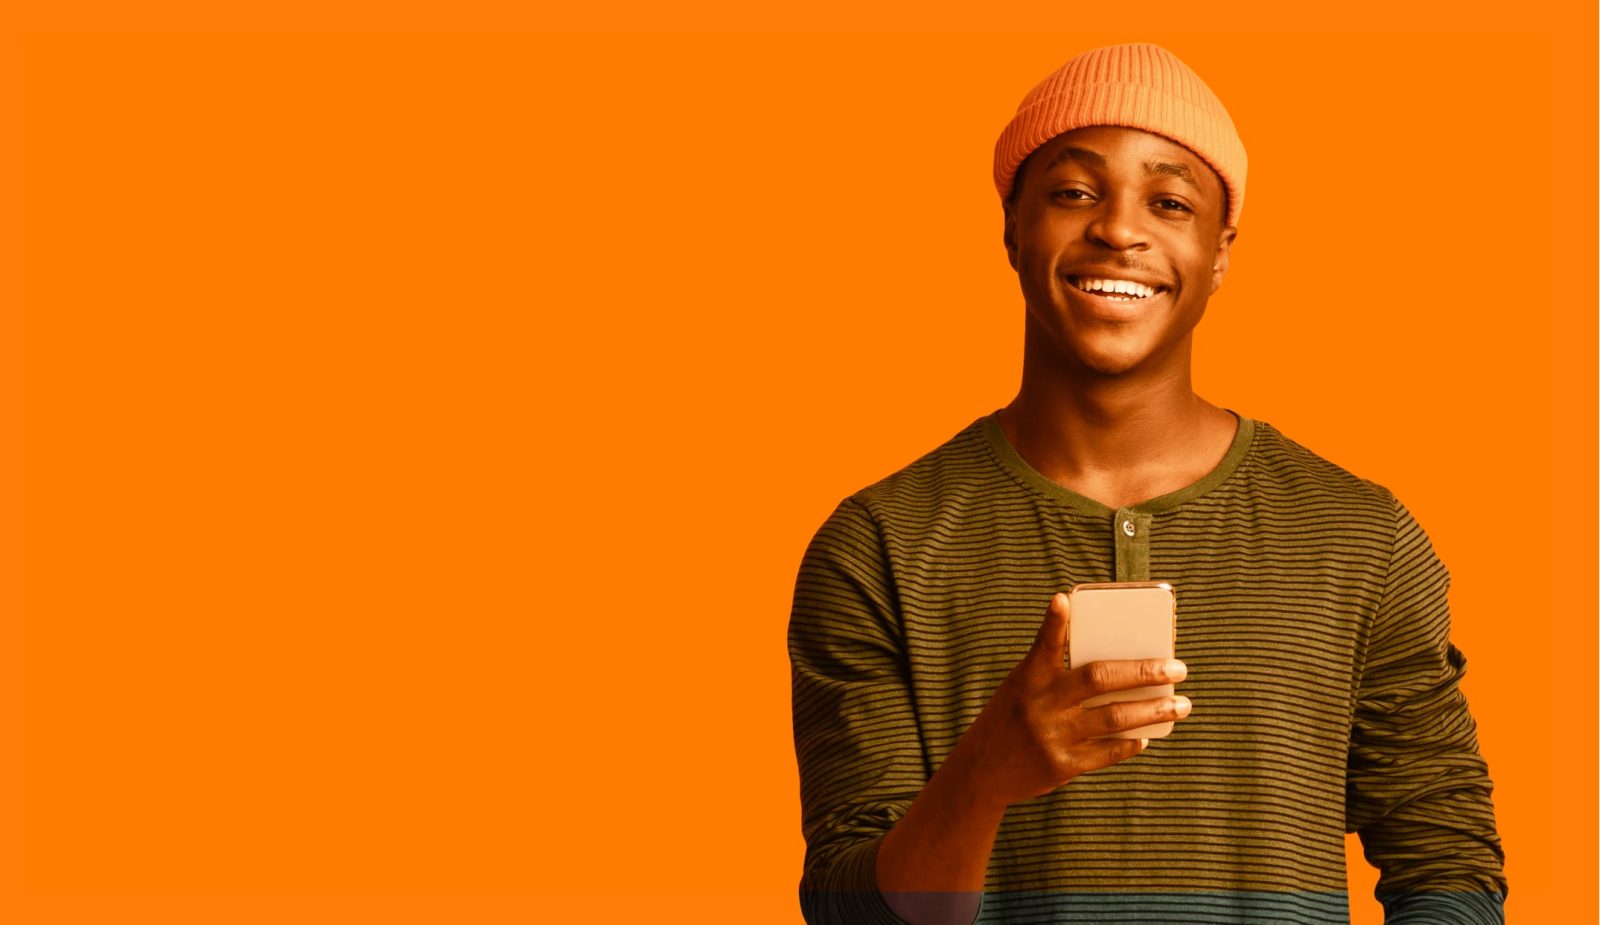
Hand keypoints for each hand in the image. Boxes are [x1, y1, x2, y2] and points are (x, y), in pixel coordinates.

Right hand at [950, 591, 1190, 810]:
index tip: (1063, 599)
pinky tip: (1146, 736)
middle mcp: (1040, 705)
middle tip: (1177, 667)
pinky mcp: (1062, 766)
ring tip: (1180, 705)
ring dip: (1154, 710)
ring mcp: (1052, 737)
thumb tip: (1115, 665)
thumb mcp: (1020, 688)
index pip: (1043, 646)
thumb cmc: (1010, 720)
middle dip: (1144, 672)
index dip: (1054, 623)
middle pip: (1099, 680)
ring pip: (1114, 718)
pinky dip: (1131, 742)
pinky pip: (1107, 751)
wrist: (981, 772)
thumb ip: (1056, 675)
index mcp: (1027, 679)